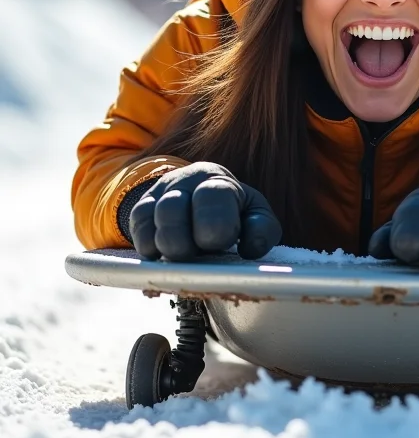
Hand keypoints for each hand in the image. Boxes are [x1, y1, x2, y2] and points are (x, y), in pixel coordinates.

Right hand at [129, 162, 281, 261]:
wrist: (202, 197)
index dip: (216, 225)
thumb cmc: (234, 211)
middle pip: (172, 209)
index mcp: (218, 181)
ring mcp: (160, 194)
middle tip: (199, 253)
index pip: (212, 197)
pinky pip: (136, 228)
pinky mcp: (142, 210)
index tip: (222, 243)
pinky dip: (147, 247)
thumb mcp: (255, 215)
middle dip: (185, 241)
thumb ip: (262, 229)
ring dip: (167, 246)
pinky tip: (164, 256)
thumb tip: (251, 248)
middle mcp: (185, 181)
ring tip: (184, 257)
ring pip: (151, 219)